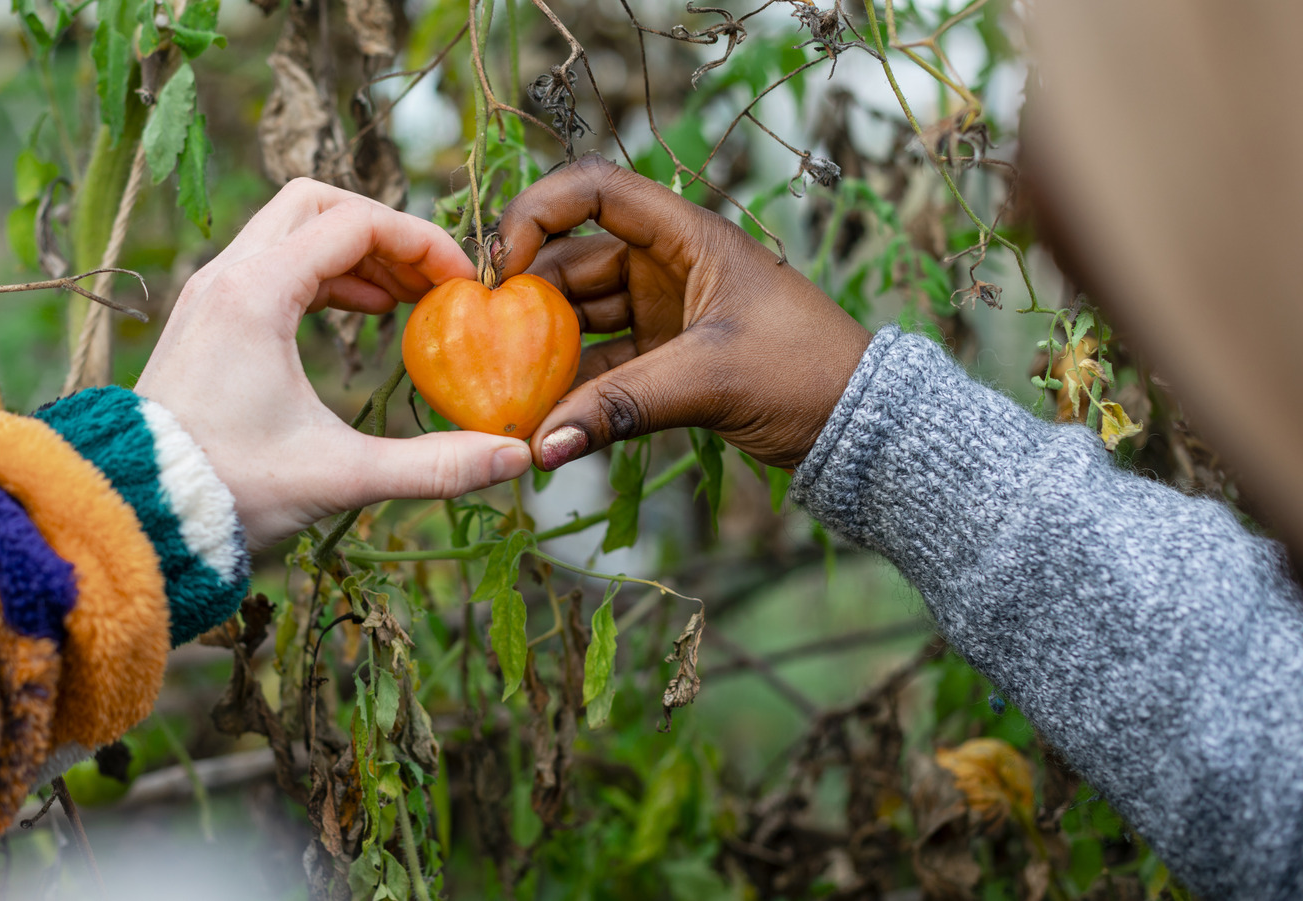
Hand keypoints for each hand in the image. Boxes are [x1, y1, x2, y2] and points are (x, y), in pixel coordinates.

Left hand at [135, 179, 531, 549]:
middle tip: (430, 280)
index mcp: (257, 293)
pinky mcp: (205, 319)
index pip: (355, 222)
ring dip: (353, 252)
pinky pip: (271, 263)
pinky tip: (361, 315)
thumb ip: (435, 465)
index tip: (463, 285)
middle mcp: (227, 277)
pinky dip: (322, 274)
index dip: (421, 243)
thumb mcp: (342, 476)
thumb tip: (517, 457)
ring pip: (291, 229)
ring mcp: (210, 294)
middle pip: (316, 202)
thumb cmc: (228, 491)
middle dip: (384, 231)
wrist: (134, 516)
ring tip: (406, 300)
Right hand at [495, 155, 872, 470]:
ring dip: (542, 350)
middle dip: (526, 298)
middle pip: (572, 259)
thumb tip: (542, 446)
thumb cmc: (807, 373)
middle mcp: (666, 265)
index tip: (500, 266)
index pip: (594, 191)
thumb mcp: (712, 380)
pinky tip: (542, 420)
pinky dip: (572, 389)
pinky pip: (601, 365)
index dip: (537, 213)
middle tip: (481, 344)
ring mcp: (663, 312)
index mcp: (686, 236)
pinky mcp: (664, 359)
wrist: (860, 426)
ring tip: (502, 389)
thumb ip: (621, 408)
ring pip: (580, 317)